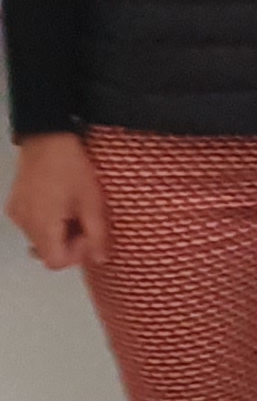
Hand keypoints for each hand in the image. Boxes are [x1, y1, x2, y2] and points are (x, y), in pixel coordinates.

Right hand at [8, 134, 103, 270]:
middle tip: (85, 220)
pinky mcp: (14, 204)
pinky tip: (60, 203)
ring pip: (40, 238)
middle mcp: (23, 224)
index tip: (89, 234)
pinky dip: (48, 222)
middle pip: (47, 251)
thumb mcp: (92, 203)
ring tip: (74, 209)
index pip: (55, 262)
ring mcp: (16, 214)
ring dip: (59, 232)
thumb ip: (97, 235)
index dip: (76, 254)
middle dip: (70, 243)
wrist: (47, 138)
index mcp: (41, 226)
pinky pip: (32, 224)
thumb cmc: (74, 170)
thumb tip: (99, 261)